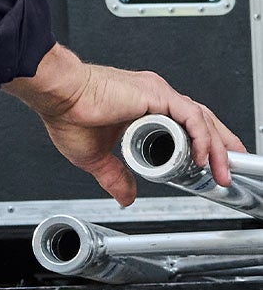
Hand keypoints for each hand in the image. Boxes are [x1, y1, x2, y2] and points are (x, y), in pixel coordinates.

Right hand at [2, 42, 245, 205]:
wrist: (58, 96)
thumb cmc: (68, 114)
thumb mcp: (96, 157)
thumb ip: (114, 176)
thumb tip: (126, 197)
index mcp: (142, 108)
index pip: (183, 126)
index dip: (200, 146)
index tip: (206, 167)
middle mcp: (154, 97)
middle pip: (201, 121)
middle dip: (221, 145)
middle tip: (231, 169)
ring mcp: (157, 93)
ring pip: (201, 119)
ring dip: (216, 147)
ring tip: (222, 171)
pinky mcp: (156, 93)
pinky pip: (190, 116)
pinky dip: (201, 136)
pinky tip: (203, 156)